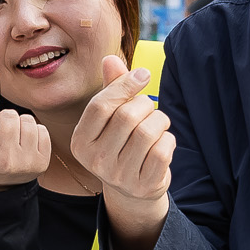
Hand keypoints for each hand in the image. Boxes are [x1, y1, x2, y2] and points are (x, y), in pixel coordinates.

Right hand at [0, 70, 50, 189]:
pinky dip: (34, 131)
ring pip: (27, 120)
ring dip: (21, 123)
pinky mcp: (41, 163)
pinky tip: (26, 142)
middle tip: (1, 130)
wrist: (1, 188)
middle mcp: (4, 159)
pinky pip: (42, 129)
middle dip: (5, 117)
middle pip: (9, 115)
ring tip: (14, 136)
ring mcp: (24, 162)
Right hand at [69, 55, 171, 209]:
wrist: (132, 189)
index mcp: (80, 141)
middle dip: (145, 104)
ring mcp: (119, 176)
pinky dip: (168, 139)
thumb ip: (112, 88)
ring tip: (158, 124)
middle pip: (127, 116)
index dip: (125, 84)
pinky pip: (162, 150)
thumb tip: (110, 59)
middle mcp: (95, 161)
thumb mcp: (111, 117)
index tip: (143, 75)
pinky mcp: (143, 185)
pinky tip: (163, 142)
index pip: (101, 105)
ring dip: (159, 120)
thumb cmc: (121, 143)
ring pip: (147, 132)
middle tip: (149, 109)